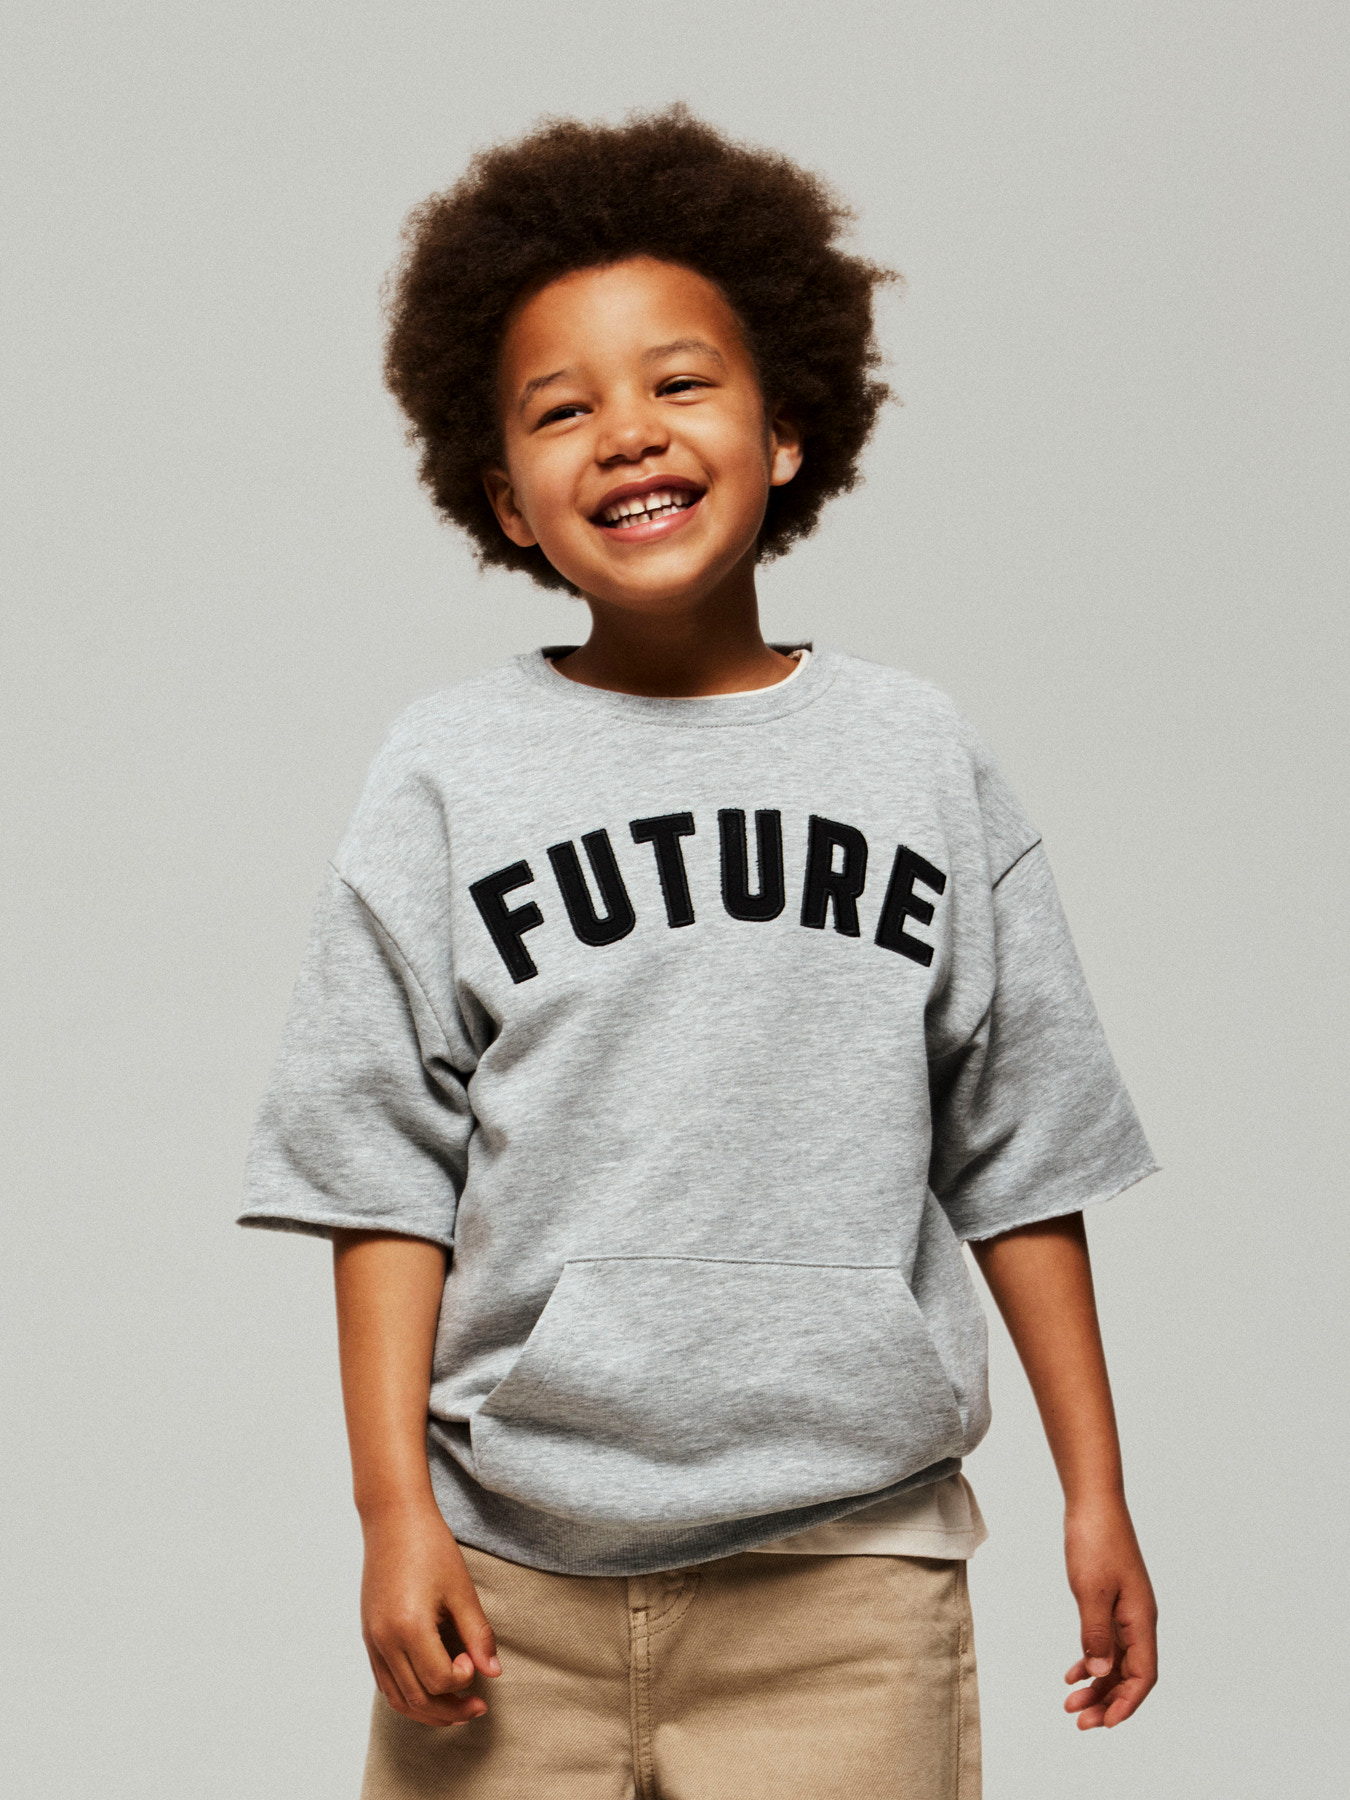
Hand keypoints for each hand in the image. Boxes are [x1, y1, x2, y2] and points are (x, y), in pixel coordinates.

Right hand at [360, 1502, 500, 1725]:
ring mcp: (372, 1641)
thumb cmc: (430, 1547)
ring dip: (428, 1711)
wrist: (393, 1519)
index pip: (439, 1680)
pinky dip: (408, 1696)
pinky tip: (430, 1690)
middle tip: (478, 1706)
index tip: (474, 1660)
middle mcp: (384, 1640)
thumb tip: (493, 1673)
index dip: (464, 1679)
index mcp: (409, 1627)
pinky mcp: (368, 1637)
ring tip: (457, 1708)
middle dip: (451, 1711)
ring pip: (398, 1699)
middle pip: (418, 1699)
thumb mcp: (461, 1589)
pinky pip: (385, 1683)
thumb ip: (478, 1634)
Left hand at [1062, 1496, 1157, 1728]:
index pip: (1143, 1675)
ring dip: (1097, 1684)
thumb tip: (1101, 1672)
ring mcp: (1125, 1612)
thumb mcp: (1091, 1590)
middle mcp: (1138, 1620)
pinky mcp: (1111, 1602)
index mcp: (1141, 1619)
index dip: (1126, 1703)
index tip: (1104, 1723)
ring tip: (1070, 1702)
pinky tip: (1073, 1673)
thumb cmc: (1095, 1541)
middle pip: (1129, 1675)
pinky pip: (1106, 1643)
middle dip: (1107, 1701)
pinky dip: (1091, 1660)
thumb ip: (1096, 1633)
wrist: (1093, 1503)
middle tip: (1079, 1721)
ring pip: (1116, 1662)